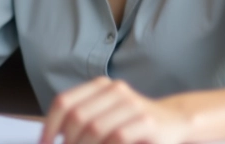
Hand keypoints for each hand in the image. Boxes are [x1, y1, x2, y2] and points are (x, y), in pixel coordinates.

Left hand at [40, 77, 191, 143]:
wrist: (174, 122)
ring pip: (95, 128)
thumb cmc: (133, 124)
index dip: (50, 125)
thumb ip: (82, 121)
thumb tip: (50, 138)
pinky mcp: (147, 122)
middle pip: (78, 117)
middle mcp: (116, 90)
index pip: (65, 102)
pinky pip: (117, 137)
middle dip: (68, 141)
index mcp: (101, 86)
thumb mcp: (106, 114)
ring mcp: (132, 105)